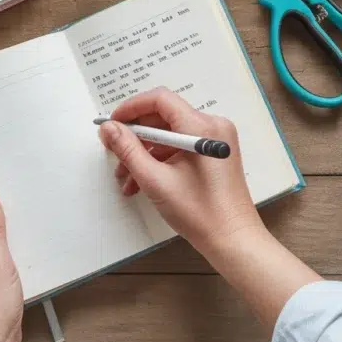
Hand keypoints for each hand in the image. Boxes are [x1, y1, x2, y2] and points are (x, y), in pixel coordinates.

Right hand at [99, 87, 263, 257]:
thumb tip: (108, 128)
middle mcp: (212, 125)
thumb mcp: (155, 180)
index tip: (111, 124)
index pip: (160, 100)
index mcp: (201, 127)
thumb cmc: (198, 212)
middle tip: (113, 152)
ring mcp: (214, 140)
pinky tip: (141, 182)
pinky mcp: (214, 154)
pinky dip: (160, 160)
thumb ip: (128, 150)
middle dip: (135, 135)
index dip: (131, 108)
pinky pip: (181, 147)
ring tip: (124, 177)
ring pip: (170, 134)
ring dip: (145, 152)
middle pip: (164, 116)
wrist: (234, 241)